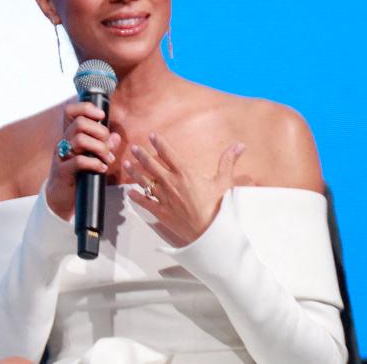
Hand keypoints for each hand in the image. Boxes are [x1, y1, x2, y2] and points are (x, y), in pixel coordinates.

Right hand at [45, 101, 119, 219]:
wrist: (62, 197)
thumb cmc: (79, 173)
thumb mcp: (93, 156)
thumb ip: (105, 145)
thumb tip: (116, 136)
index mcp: (70, 135)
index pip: (70, 111)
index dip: (86, 108)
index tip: (102, 116)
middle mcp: (64, 141)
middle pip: (80, 123)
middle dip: (101, 132)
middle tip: (108, 146)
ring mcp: (61, 156)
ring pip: (80, 139)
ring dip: (100, 148)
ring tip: (108, 159)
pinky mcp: (62, 171)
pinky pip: (78, 161)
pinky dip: (95, 163)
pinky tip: (102, 168)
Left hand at [125, 132, 246, 246]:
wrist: (208, 231)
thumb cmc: (217, 206)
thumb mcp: (224, 181)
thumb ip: (228, 161)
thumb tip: (239, 146)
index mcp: (185, 173)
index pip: (168, 154)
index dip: (159, 143)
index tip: (151, 136)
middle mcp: (171, 183)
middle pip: (152, 165)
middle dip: (141, 155)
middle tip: (134, 148)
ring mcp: (163, 198)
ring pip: (144, 181)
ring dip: (134, 172)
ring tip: (127, 164)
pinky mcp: (160, 212)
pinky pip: (144, 202)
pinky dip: (136, 197)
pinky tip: (130, 193)